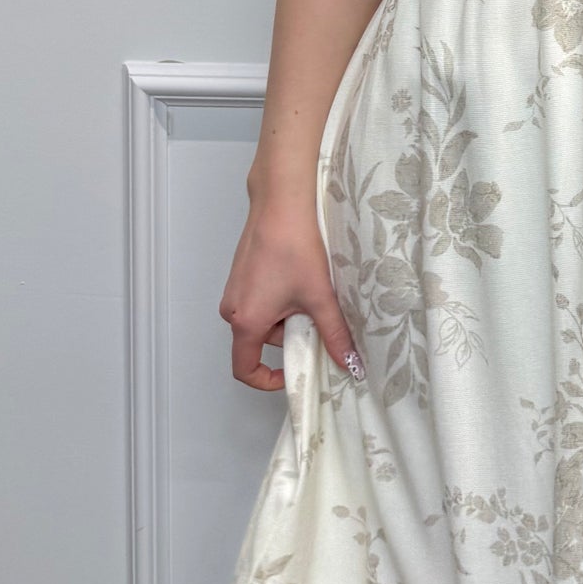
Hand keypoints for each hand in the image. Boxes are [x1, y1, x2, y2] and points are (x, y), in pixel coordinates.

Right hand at [219, 199, 362, 391]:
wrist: (281, 204)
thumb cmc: (294, 248)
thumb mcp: (319, 297)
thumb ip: (334, 335)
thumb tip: (350, 363)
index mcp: (245, 322)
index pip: (244, 369)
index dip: (267, 379)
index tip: (292, 373)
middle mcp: (232, 309)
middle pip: (261, 341)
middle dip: (291, 335)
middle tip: (317, 316)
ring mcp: (235, 290)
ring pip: (264, 318)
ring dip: (288, 314)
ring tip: (311, 289)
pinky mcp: (242, 274)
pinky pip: (260, 299)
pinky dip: (281, 298)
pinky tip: (301, 276)